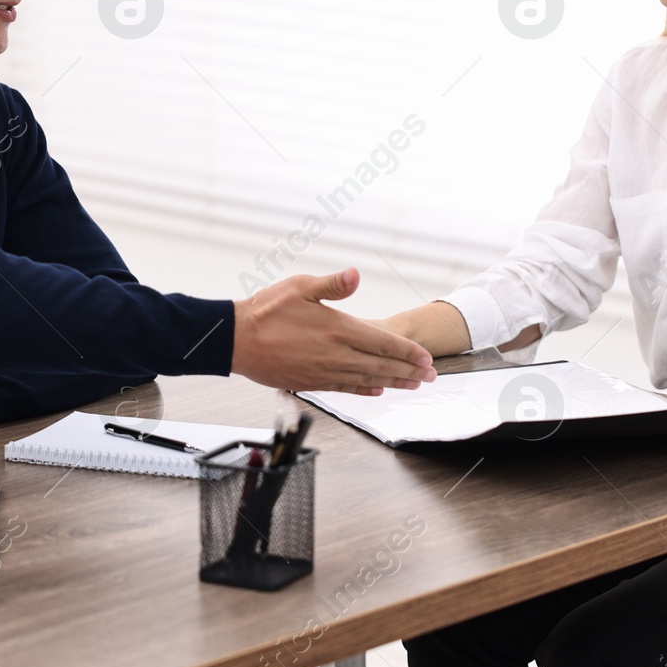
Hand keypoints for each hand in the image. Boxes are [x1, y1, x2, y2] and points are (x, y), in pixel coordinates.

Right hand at [232, 268, 436, 395]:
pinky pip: (346, 388)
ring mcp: (324, 371)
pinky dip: (365, 390)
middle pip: (381, 365)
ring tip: (413, 385)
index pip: (382, 342)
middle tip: (430, 376)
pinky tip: (377, 391)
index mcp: (338, 328)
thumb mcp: (300, 287)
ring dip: (393, 382)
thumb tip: (355, 275)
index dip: (407, 352)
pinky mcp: (311, 382)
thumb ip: (332, 285)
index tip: (426, 358)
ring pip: (367, 380)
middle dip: (409, 371)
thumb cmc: (266, 311)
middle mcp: (335, 353)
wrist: (235, 340)